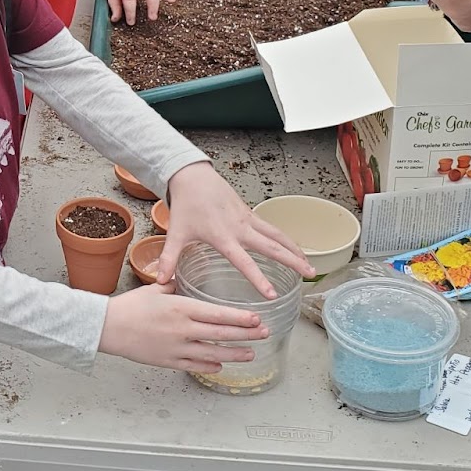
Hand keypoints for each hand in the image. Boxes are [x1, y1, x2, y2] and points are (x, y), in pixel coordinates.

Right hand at [99, 284, 267, 371]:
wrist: (108, 327)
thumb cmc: (130, 306)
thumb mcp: (155, 290)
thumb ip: (174, 285)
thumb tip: (182, 278)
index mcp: (181, 308)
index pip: (218, 314)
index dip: (240, 318)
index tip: (256, 318)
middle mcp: (183, 329)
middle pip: (221, 334)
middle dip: (246, 335)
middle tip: (264, 334)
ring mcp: (177, 348)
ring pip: (213, 353)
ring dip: (234, 354)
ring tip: (250, 354)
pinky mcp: (169, 361)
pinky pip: (195, 365)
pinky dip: (210, 365)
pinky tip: (220, 364)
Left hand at [155, 162, 312, 296]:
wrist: (192, 177)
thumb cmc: (185, 205)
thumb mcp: (175, 233)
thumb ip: (169, 258)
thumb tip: (160, 281)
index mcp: (223, 237)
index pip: (244, 262)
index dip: (258, 278)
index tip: (271, 294)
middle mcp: (240, 228)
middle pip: (272, 247)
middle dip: (292, 262)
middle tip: (309, 276)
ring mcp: (247, 219)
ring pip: (277, 236)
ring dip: (294, 250)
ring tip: (309, 266)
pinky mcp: (249, 213)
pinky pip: (272, 228)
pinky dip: (285, 239)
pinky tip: (293, 249)